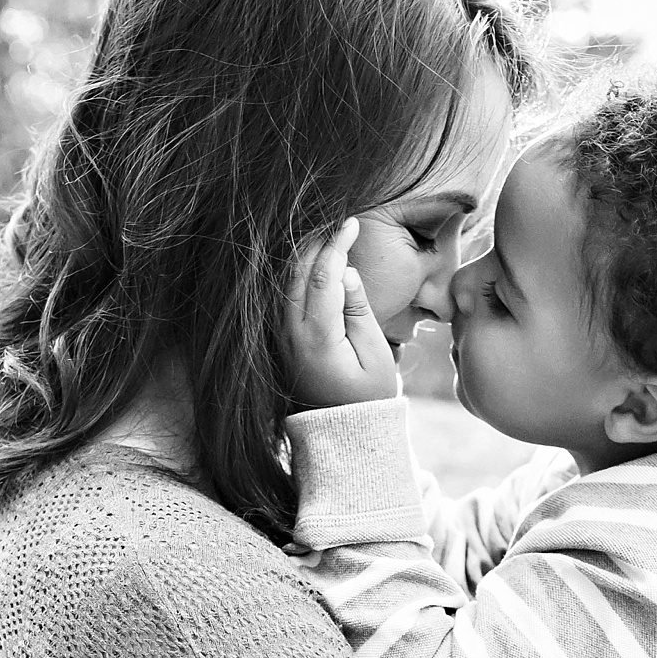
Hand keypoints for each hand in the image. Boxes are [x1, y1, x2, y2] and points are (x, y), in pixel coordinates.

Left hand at [285, 220, 398, 409]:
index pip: (324, 276)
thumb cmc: (368, 397)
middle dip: (317, 243)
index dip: (337, 245)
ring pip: (287, 284)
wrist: (341, 434)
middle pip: (298, 274)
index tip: (352, 224)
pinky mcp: (281, 343)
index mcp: (317, 338)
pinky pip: (285, 299)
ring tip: (327, 236)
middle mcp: (291, 336)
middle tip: (338, 224)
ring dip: (305, 256)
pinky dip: (299, 276)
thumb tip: (346, 272)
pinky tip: (314, 265)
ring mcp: (282, 340)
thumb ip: (359, 312)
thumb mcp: (375, 355)